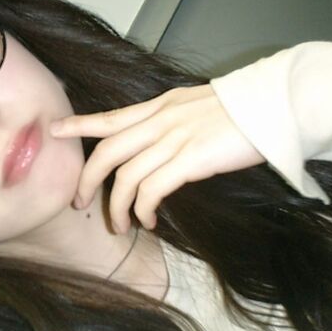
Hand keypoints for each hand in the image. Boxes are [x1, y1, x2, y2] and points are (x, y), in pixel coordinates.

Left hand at [49, 85, 265, 231]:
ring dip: (116, 206)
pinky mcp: (191, 160)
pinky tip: (148, 221)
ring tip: (119, 224)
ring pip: (126, 176)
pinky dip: (142, 209)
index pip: (112, 116)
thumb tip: (165, 141)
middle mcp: (162, 120)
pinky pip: (151, 190)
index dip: (80, 124)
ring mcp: (175, 139)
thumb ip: (176, 120)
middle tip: (80, 200)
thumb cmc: (246, 110)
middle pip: (108, 151)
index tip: (56, 130)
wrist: (276, 105)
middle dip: (87, 178)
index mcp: (162, 106)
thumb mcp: (200, 106)